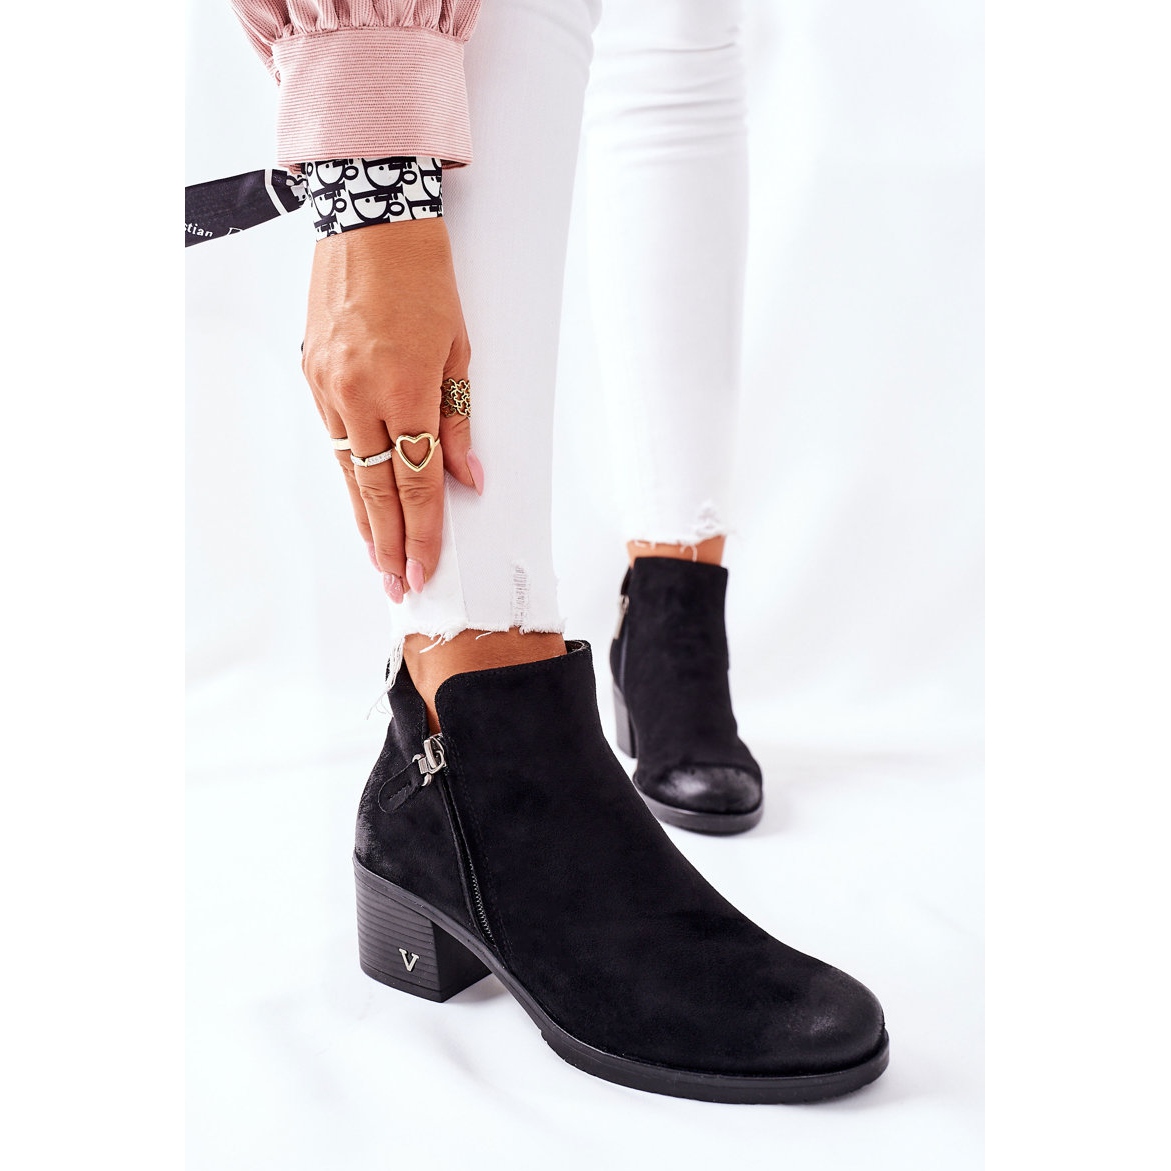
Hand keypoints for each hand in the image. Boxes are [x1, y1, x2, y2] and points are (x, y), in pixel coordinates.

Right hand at [301, 218, 480, 599]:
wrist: (369, 222)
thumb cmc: (423, 280)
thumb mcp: (458, 351)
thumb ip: (459, 421)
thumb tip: (466, 478)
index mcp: (406, 390)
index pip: (417, 483)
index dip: (422, 532)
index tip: (424, 567)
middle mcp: (360, 396)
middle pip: (378, 490)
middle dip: (390, 544)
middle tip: (397, 584)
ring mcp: (330, 388)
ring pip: (351, 472)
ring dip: (365, 520)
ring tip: (378, 558)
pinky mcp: (312, 376)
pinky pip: (336, 440)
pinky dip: (351, 476)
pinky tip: (360, 501)